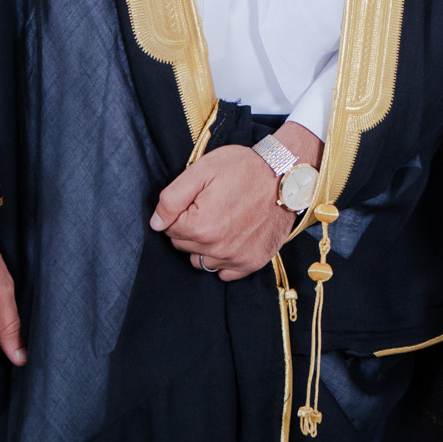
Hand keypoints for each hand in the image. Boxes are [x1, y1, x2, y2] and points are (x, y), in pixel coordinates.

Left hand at [150, 123, 322, 280]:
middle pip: (184, 246)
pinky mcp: (252, 262)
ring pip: (202, 261)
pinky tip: (233, 238)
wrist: (286, 175)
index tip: (197, 199)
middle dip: (191, 228)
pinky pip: (225, 273)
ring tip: (222, 221)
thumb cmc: (244, 168)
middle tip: (210, 207)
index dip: (180, 212)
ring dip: (205, 246)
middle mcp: (217, 249)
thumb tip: (156, 223)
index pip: (169, 229)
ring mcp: (236, 258)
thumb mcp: (201, 170)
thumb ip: (171, 199)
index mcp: (200, 227)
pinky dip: (224, 259)